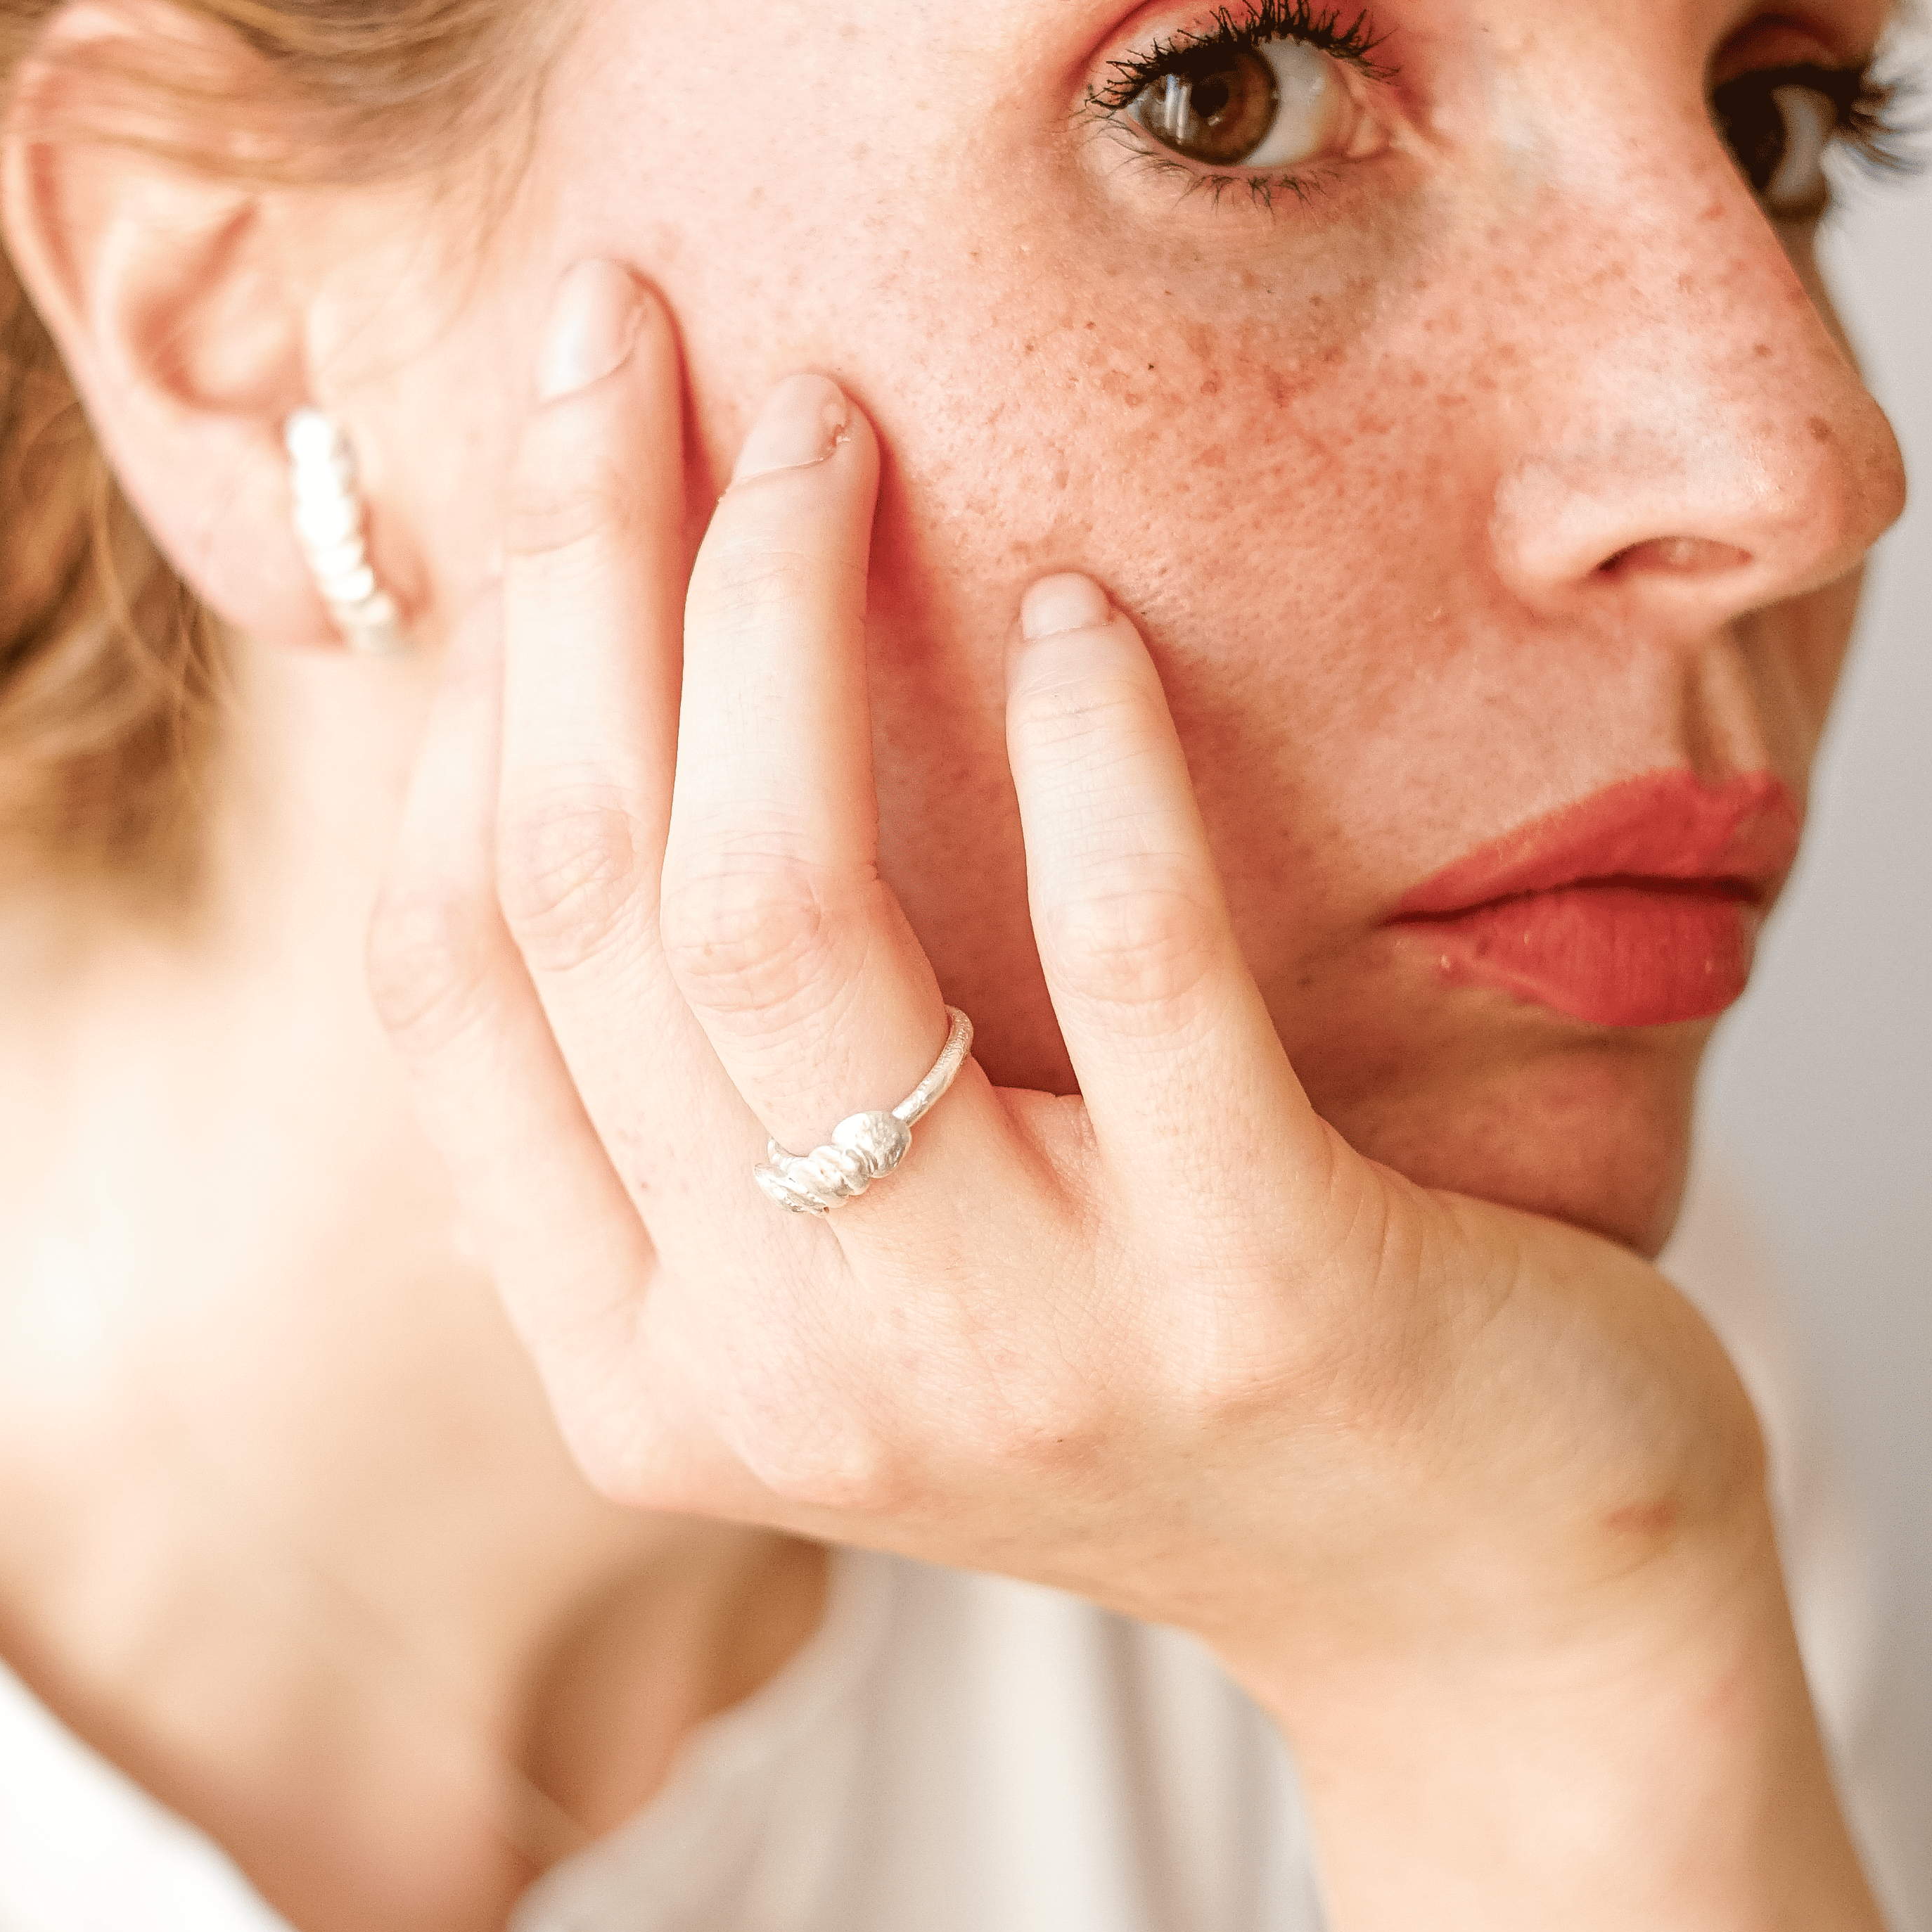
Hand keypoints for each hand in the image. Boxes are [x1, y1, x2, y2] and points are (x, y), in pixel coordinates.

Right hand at [369, 260, 1771, 1745]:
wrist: (1483, 1603)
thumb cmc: (1158, 1360)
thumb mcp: (869, 1271)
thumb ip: (700, 1087)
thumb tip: (549, 711)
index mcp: (642, 1366)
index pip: (448, 974)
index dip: (469, 677)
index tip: (543, 447)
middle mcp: (774, 1384)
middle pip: (593, 891)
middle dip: (591, 559)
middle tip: (640, 329)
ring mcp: (1005, 1359)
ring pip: (778, 918)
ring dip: (782, 615)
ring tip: (833, 423)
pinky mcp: (1250, 1299)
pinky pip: (1128, 967)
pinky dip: (1088, 755)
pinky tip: (1079, 614)